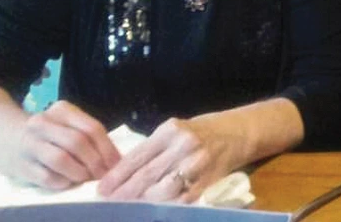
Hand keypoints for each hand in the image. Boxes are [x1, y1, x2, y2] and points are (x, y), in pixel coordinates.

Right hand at [1, 101, 119, 189]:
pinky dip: (62, 182)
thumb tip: (115, 160)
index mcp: (62, 110)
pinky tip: (68, 182)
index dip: (108, 148)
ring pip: (61, 159)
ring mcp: (29, 144)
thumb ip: (88, 136)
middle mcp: (43, 123)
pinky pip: (46, 177)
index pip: (92, 128)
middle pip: (78, 142)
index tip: (116, 164)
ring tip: (86, 178)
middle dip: (96, 162)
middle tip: (103, 175)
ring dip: (79, 172)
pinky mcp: (20, 165)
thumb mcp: (66, 125)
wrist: (3, 137)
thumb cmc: (46, 133)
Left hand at [97, 115, 235, 202]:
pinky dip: (165, 206)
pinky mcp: (207, 180)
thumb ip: (152, 150)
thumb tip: (121, 173)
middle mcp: (183, 145)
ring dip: (142, 201)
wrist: (238, 133)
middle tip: (109, 202)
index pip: (137, 156)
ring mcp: (197, 164)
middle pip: (147, 175)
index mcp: (171, 130)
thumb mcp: (175, 131)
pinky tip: (153, 209)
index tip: (101, 188)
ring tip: (129, 207)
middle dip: (124, 191)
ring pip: (162, 190)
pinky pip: (181, 199)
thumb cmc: (201, 131)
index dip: (117, 175)